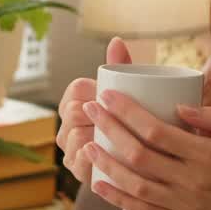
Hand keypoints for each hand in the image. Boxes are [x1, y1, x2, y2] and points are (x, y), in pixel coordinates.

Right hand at [57, 37, 131, 186]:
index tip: (118, 97)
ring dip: (97, 136)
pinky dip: (94, 158)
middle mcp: (66, 123)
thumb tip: (117, 40)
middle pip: (74, 111)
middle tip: (127, 118)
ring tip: (123, 136)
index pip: (77, 88)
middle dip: (98, 115)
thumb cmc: (134, 119)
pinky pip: (79, 160)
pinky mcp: (76, 169)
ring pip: (76, 136)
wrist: (143, 160)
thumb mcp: (130, 94)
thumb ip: (122, 67)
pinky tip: (111, 157)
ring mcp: (69, 147)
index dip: (97, 91)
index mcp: (75, 99)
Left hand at [81, 91, 210, 209]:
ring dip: (106, 162)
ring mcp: (182, 204)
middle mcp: (191, 180)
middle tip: (90, 109)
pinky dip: (116, 197)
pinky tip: (98, 182)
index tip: (107, 96)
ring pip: (134, 183)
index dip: (127, 112)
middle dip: (109, 129)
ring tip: (87, 144)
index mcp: (206, 155)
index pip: (156, 131)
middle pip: (139, 153)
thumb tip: (179, 105)